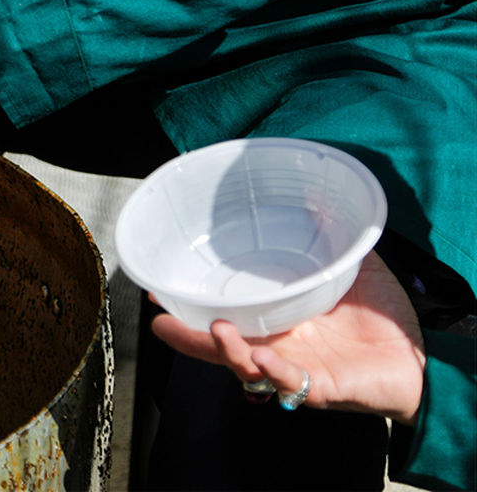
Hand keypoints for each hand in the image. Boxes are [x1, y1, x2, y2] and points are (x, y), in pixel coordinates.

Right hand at [152, 252, 426, 424]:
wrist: (421, 358)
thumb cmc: (384, 319)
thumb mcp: (354, 268)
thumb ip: (333, 237)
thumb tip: (314, 194)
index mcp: (278, 321)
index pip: (227, 313)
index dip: (195, 305)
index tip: (163, 288)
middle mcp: (278, 346)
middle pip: (222, 344)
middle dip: (189, 334)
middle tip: (162, 315)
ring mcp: (295, 369)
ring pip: (246, 366)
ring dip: (226, 351)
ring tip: (216, 329)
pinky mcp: (320, 388)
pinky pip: (288, 383)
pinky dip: (271, 372)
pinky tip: (260, 358)